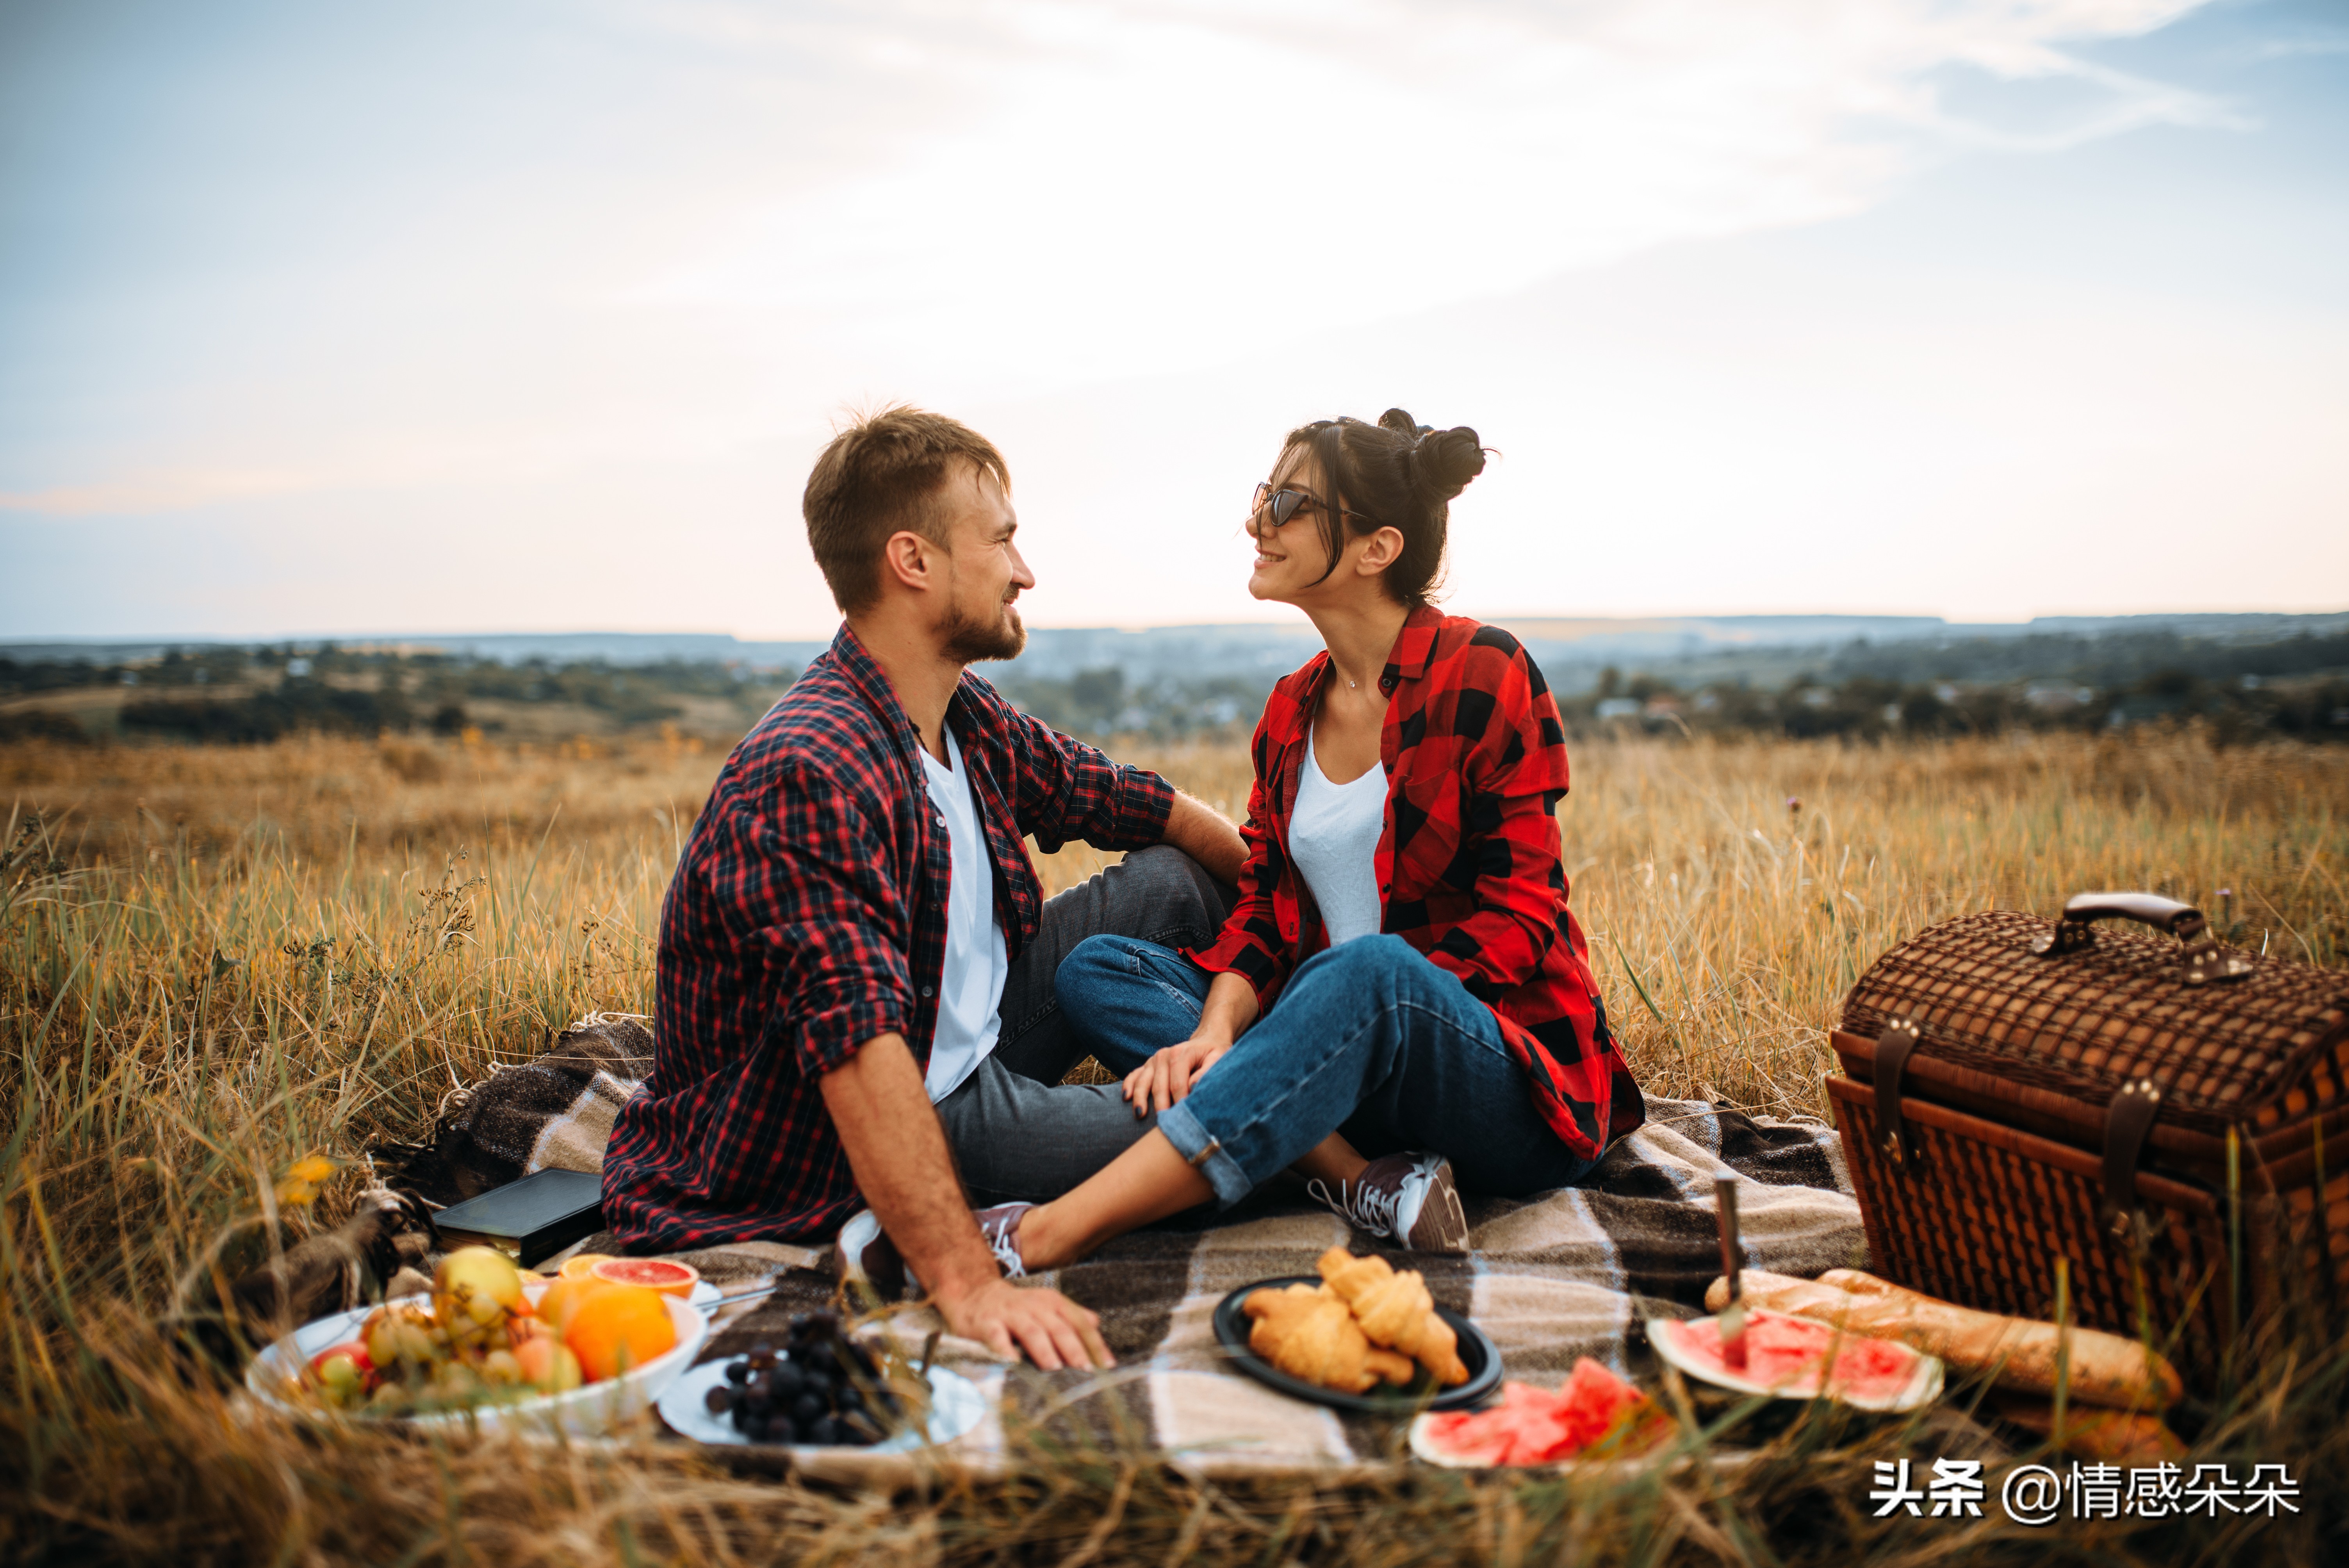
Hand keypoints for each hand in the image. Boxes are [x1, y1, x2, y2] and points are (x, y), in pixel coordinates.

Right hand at [936, 1276, 1113, 1369]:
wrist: (974, 1293)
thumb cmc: (1017, 1309)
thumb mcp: (1046, 1308)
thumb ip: (1071, 1317)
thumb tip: (1097, 1323)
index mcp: (1052, 1303)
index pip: (1079, 1322)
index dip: (1094, 1343)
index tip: (1107, 1365)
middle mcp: (1034, 1306)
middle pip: (1058, 1327)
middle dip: (1073, 1348)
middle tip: (1085, 1369)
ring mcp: (1010, 1314)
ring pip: (1031, 1330)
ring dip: (1043, 1349)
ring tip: (1054, 1367)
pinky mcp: (986, 1323)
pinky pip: (996, 1336)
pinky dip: (1004, 1348)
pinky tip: (1011, 1362)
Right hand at [1121, 1031, 1231, 1115]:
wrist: (1205, 1041)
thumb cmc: (1213, 1053)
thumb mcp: (1218, 1058)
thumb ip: (1206, 1072)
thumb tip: (1192, 1086)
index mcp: (1180, 1054)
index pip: (1177, 1084)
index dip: (1179, 1102)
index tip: (1182, 1119)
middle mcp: (1164, 1056)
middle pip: (1159, 1086)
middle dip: (1160, 1106)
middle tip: (1163, 1124)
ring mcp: (1153, 1061)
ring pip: (1143, 1082)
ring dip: (1140, 1099)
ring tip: (1140, 1115)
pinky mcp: (1147, 1065)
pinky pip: (1134, 1075)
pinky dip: (1129, 1086)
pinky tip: (1126, 1098)